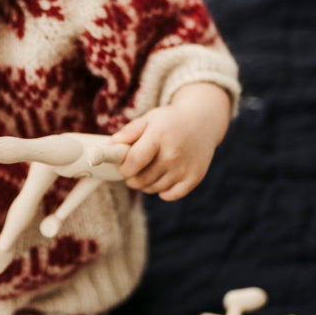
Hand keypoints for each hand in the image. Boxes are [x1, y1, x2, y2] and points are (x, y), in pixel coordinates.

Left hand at [110, 83, 231, 200]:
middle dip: (132, 178)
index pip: (134, 162)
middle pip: (141, 179)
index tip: (123, 167)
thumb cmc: (169, 121)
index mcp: (159, 136)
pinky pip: (170, 195)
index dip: (124, 169)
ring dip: (146, 184)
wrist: (202, 122)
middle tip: (134, 170)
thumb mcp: (149, 119)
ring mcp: (185, 168)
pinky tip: (162, 178)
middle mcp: (173, 154)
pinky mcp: (194, 178)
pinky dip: (162, 191)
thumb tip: (112, 145)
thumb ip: (129, 131)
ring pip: (153, 189)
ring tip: (148, 171)